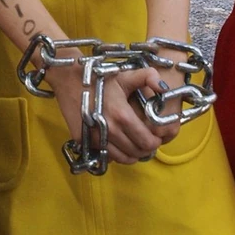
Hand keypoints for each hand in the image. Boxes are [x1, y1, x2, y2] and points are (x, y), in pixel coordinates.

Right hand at [49, 62, 167, 164]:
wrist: (69, 79)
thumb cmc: (100, 77)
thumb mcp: (126, 75)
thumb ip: (149, 77)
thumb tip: (164, 89)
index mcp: (123, 116)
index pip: (147, 142)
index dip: (155, 142)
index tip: (155, 137)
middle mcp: (109, 130)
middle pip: (136, 153)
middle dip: (145, 149)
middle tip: (146, 141)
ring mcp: (95, 138)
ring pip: (121, 158)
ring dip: (131, 154)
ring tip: (133, 145)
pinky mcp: (83, 141)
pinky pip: (105, 154)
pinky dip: (114, 153)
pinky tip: (116, 142)